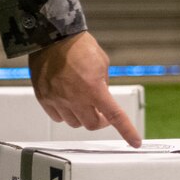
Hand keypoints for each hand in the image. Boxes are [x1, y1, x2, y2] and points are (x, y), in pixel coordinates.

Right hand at [28, 31, 142, 146]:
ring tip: (81, 101)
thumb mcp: (102, 63)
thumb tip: (103, 96)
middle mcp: (75, 98)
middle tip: (100, 112)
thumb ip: (104, 83)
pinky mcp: (44, 98)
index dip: (127, 131)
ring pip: (74, 122)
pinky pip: (58, 116)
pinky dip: (65, 113)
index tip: (135, 142)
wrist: (52, 37)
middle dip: (100, 121)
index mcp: (94, 89)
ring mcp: (58, 100)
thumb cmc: (78, 46)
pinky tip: (67, 100)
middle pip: (92, 125)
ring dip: (81, 116)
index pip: (114, 116)